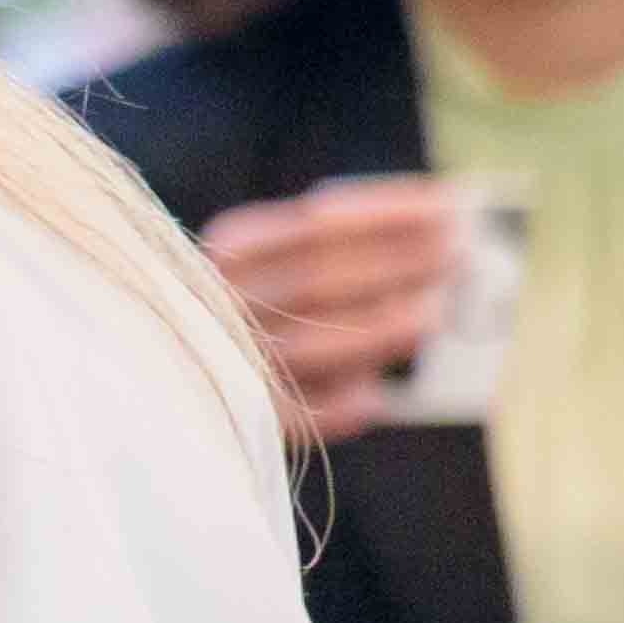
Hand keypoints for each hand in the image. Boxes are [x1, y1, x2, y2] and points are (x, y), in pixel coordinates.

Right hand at [197, 179, 464, 441]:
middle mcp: (216, 300)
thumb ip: (334, 247)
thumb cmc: (251, 299)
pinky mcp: (234, 416)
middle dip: (395, 266)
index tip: (451, 205)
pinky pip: (295, 416)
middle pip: (318, 279)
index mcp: (228, 248)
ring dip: (378, 331)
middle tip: (457, 255)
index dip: (389, 214)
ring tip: (433, 316)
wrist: (166, 377)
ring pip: (310, 345)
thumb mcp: (275, 256)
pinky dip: (337, 408)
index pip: (316, 224)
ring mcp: (223, 358)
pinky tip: (375, 398)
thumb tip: (433, 231)